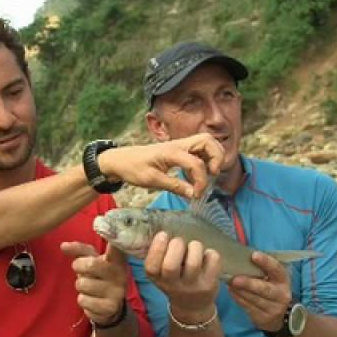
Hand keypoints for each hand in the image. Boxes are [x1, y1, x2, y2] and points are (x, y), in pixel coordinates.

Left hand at [61, 242, 127, 325]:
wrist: (111, 306)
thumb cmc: (99, 276)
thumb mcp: (91, 259)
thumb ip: (78, 250)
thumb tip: (63, 246)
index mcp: (117, 259)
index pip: (116, 246)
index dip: (112, 238)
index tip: (107, 233)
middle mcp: (120, 273)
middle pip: (90, 265)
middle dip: (79, 267)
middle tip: (82, 270)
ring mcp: (117, 291)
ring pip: (83, 284)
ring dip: (81, 286)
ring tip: (90, 287)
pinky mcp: (110, 307)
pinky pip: (83, 300)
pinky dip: (83, 300)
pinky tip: (92, 300)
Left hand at [99, 133, 223, 198]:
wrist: (120, 160)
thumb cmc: (133, 168)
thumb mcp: (151, 180)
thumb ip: (174, 186)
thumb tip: (194, 194)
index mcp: (171, 152)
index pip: (197, 163)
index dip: (201, 181)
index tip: (196, 195)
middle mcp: (178, 145)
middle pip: (208, 141)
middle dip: (216, 157)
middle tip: (212, 175)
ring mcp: (179, 146)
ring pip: (206, 143)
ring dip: (213, 157)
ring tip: (207, 175)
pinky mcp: (178, 150)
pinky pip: (198, 150)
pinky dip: (204, 159)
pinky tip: (196, 175)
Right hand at [145, 232, 220, 319]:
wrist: (192, 306)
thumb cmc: (174, 280)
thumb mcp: (160, 273)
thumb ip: (158, 255)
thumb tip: (161, 228)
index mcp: (157, 279)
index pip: (151, 267)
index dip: (157, 248)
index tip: (163, 235)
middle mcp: (173, 285)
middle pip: (171, 266)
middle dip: (176, 246)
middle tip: (179, 241)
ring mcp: (192, 286)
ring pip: (193, 263)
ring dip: (194, 247)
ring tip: (194, 246)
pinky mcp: (210, 284)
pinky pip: (213, 262)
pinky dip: (210, 253)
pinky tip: (206, 255)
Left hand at [228, 252, 291, 330]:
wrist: (279, 315)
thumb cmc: (270, 287)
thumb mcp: (271, 277)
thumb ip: (261, 268)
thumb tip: (239, 255)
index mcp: (283, 280)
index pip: (277, 269)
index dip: (266, 262)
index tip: (254, 255)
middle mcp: (281, 295)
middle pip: (264, 289)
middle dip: (249, 284)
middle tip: (235, 279)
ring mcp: (273, 308)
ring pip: (254, 299)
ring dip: (239, 291)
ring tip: (229, 282)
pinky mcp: (263, 318)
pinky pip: (247, 307)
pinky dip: (238, 298)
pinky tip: (231, 291)